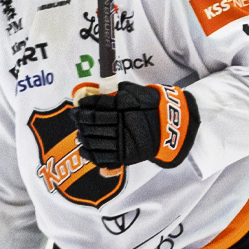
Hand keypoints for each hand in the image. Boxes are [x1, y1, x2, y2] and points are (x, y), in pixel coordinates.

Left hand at [72, 82, 199, 169]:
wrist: (173, 127)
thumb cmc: (154, 107)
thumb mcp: (138, 93)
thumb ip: (119, 92)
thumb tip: (99, 93)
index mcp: (124, 108)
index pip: (97, 107)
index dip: (84, 107)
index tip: (77, 107)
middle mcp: (121, 124)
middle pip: (92, 123)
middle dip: (80, 121)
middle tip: (75, 118)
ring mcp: (122, 141)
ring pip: (94, 140)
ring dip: (83, 137)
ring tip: (79, 135)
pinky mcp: (125, 155)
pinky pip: (102, 156)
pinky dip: (90, 154)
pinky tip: (83, 150)